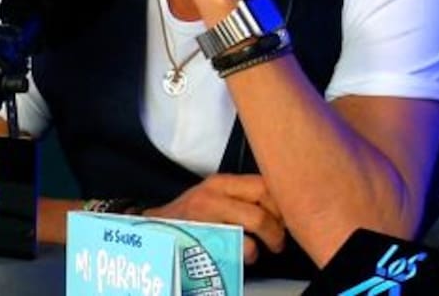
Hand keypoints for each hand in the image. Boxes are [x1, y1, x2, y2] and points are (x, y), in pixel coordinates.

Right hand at [143, 173, 285, 264]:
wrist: (156, 234)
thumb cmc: (189, 220)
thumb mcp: (212, 199)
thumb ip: (239, 198)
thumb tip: (276, 206)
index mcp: (219, 183)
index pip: (262, 183)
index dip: (280, 201)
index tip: (283, 217)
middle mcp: (214, 194)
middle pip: (263, 199)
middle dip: (279, 221)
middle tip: (279, 236)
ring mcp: (209, 214)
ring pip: (257, 220)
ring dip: (270, 237)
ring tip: (267, 247)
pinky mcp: (205, 236)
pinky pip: (242, 244)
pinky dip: (250, 253)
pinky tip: (246, 256)